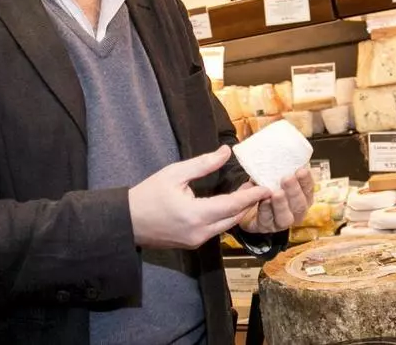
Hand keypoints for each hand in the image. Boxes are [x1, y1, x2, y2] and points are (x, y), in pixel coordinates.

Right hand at [130, 146, 271, 248]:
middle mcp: (200, 232)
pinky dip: (226, 217)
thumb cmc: (148, 194)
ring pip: (227, 226)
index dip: (252, 196)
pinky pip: (216, 230)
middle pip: (234, 218)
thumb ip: (203, 164)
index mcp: (196, 215)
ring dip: (238, 210)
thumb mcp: (174, 174)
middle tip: (260, 185)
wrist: (127, 222)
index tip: (269, 186)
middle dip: (249, 203)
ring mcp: (197, 241)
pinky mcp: (193, 244)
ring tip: (247, 192)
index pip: (233, 205)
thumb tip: (226, 151)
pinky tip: (230, 204)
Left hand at [238, 168, 315, 234]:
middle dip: (295, 192)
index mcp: (300, 197)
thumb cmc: (260, 187)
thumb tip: (275, 151)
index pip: (308, 190)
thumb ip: (273, 169)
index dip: (306, 181)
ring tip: (277, 193)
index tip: (302, 170)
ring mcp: (280, 223)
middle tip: (288, 178)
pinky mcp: (265, 228)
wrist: (241, 205)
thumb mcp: (268, 176)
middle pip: (300, 206)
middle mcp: (294, 212)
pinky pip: (267, 221)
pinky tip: (264, 201)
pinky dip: (266, 211)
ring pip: (286, 218)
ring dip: (282, 205)